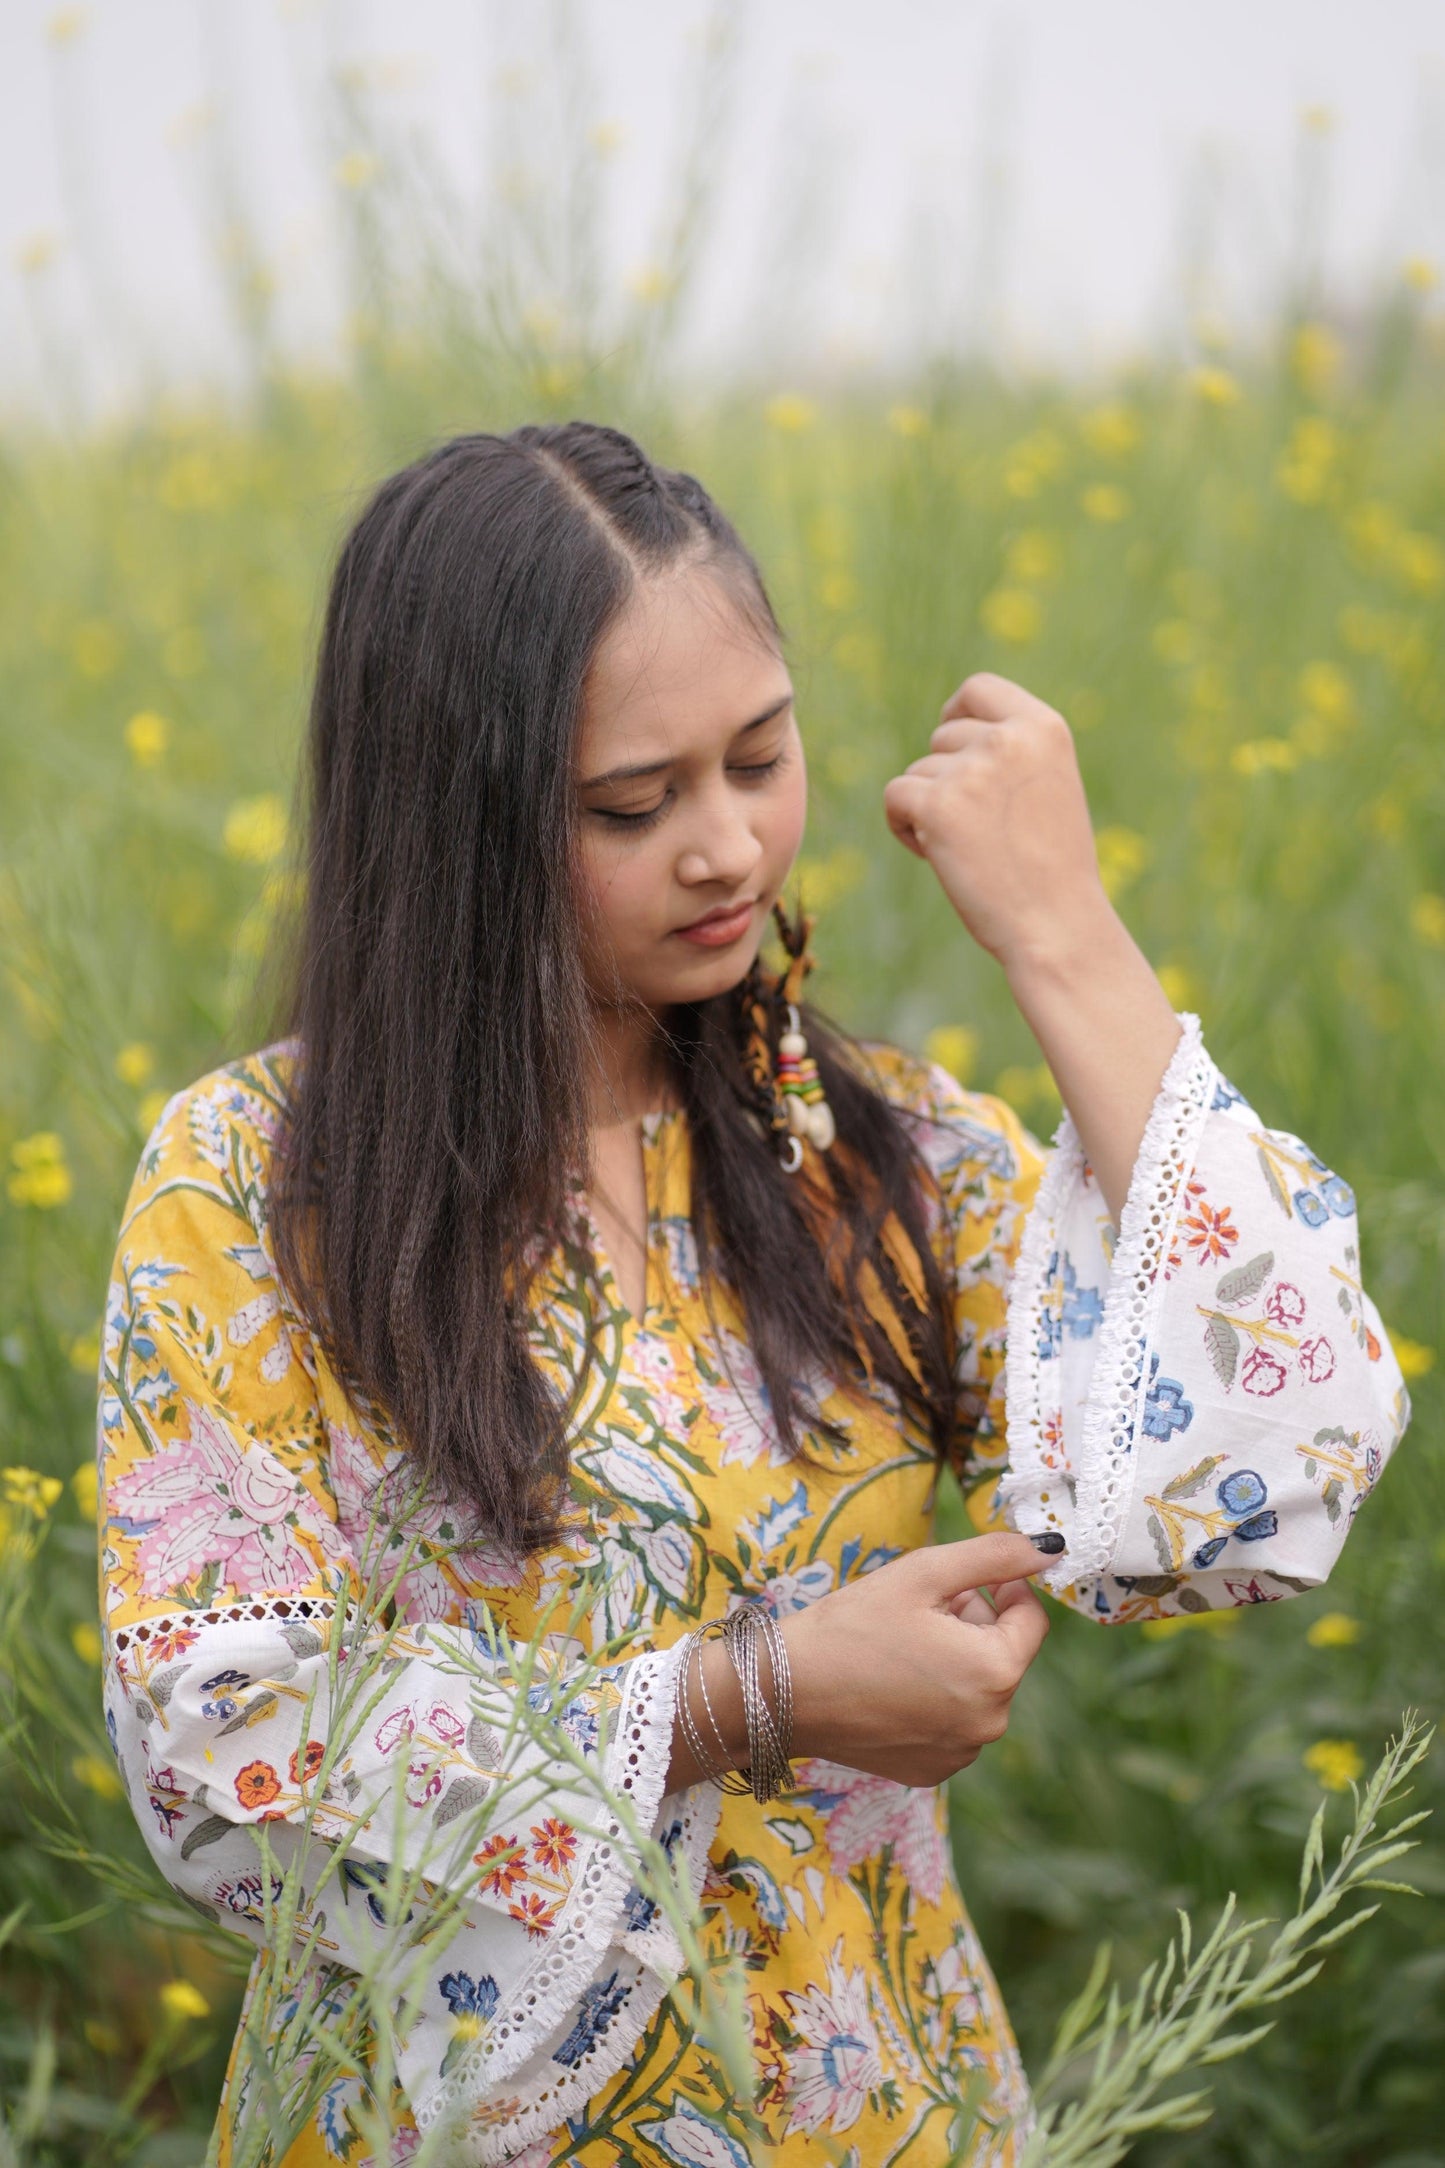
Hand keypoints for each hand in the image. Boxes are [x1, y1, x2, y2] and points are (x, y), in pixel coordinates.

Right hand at [774, 1531, 1050, 1788]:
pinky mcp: (931, 1772)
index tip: (965, 1578)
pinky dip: (933, 1699)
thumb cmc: (851, 1626)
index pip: (1031, 1618)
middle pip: (1002, 1654)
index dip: (1003, 1587)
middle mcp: (989, 1723)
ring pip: (977, 1689)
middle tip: (918, 1609)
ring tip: (899, 1646)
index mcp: (995, 1671)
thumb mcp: (923, 1574)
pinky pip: (953, 1723)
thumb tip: (1051, 1548)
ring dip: (954, 1661)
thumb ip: (994, 1556)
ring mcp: (960, 1754)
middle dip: (972, 1624)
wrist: (782, 1693)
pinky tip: (889, 1684)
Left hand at [881, 670, 1112, 973]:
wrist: (1056, 925)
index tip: (952, 743)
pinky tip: (936, 855)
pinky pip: (895, 796)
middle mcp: (1008, 739)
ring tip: (968, 849)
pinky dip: (903, 827)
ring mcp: (971, 770)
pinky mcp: (937, 805)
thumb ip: (1012, 750)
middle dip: (945, 777)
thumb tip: (950, 725)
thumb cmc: (1052, 869)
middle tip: (976, 828)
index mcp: (1045, 728)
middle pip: (943, 735)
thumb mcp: (1049, 787)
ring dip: (928, 807)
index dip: (957, 713)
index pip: (979, 689)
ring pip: (918, 771)